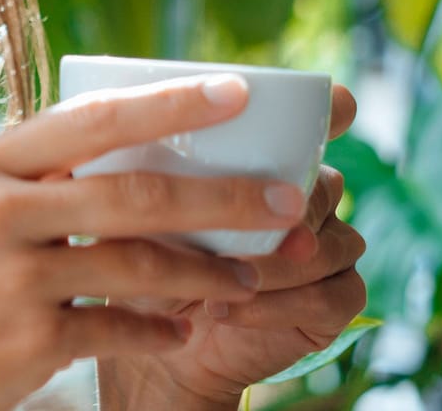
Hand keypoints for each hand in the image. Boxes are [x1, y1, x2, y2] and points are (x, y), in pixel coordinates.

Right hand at [0, 75, 303, 410]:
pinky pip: (120, 329)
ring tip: (247, 276)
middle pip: (135, 192)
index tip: (235, 91)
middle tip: (286, 199)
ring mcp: (12, 278)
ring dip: (208, 272)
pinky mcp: (28, 342)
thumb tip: (92, 163)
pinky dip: (159, 331)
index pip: (89, 118)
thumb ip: (7, 188)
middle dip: (224, 195)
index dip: (170, 103)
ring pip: (141, 263)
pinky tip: (178, 333)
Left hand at [98, 84, 367, 408]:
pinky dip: (278, 305)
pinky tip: (226, 309)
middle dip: (282, 206)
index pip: (320, 120)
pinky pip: (334, 298)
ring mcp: (328, 250)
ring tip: (217, 278)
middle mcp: (308, 197)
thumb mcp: (127, 204)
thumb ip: (134, 167)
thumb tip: (107, 126)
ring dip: (274, 262)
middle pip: (323, 185)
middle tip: (238, 226)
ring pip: (330, 243)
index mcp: (269, 159)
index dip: (331, 109)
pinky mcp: (333, 306)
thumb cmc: (135, 253)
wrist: (146, 336)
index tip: (331, 105)